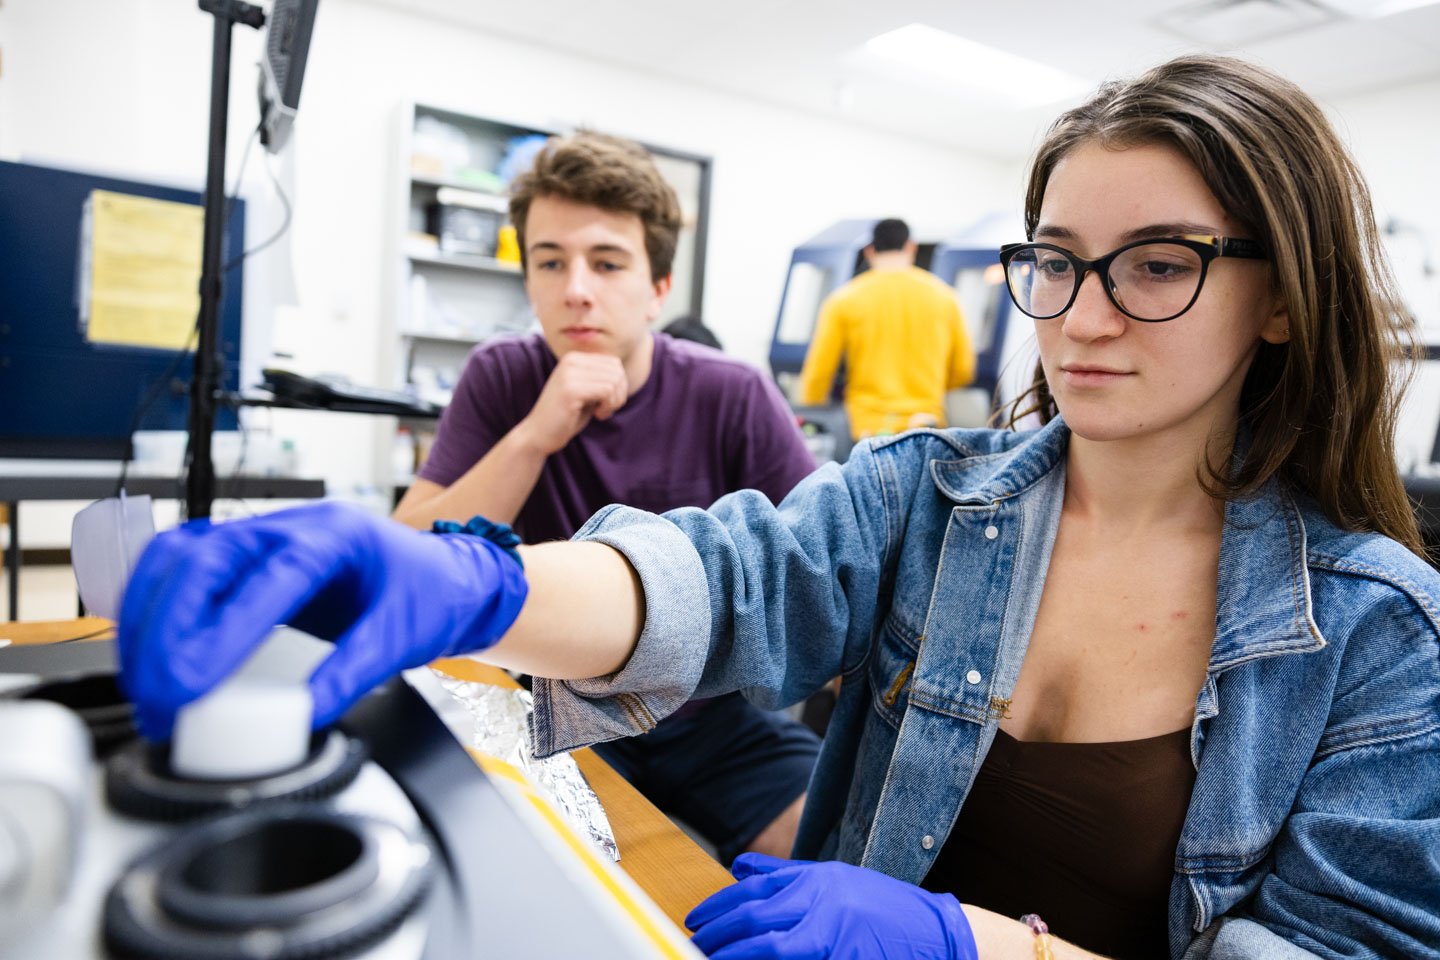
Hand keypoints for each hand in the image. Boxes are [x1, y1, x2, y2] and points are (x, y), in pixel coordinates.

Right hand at [117, 501, 527, 738]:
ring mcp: (263, 537)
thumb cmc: (430, 593)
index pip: (267, 577)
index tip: (192, 683)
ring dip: (148, 619)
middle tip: (160, 695)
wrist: (446, 577)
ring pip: (181, 559)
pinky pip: (183, 569)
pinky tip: (144, 648)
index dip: (223, 631)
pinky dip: (153, 605)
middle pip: (204, 560)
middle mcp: (290, 527)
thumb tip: (303, 716)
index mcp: (336, 536)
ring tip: (144, 684)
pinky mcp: (246, 560)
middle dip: (166, 630)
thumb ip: (352, 672)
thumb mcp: (402, 636)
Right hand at [518, 351, 627, 453]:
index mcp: (573, 358)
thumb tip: (622, 372)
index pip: (614, 362)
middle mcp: (571, 361)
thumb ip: (600, 379)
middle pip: (616, 370)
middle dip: (619, 393)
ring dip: (615, 401)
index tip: (607, 401)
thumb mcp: (585, 391)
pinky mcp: (571, 390)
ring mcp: (569, 374)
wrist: (539, 434)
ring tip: (601, 412)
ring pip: (614, 380)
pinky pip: (607, 391)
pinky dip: (609, 406)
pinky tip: (598, 415)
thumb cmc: (566, 416)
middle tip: (607, 408)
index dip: (619, 385)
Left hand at [686, 855, 976, 959]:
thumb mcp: (835, 879)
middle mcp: (825, 900)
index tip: (696, 921)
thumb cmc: (883, 908)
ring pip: (774, 947)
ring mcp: (837, 933)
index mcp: (819, 878)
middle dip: (720, 933)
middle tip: (694, 944)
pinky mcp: (848, 958)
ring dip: (740, 955)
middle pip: (758, 916)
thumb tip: (739, 869)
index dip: (719, 907)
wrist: (937, 932)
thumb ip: (786, 875)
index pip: (755, 889)